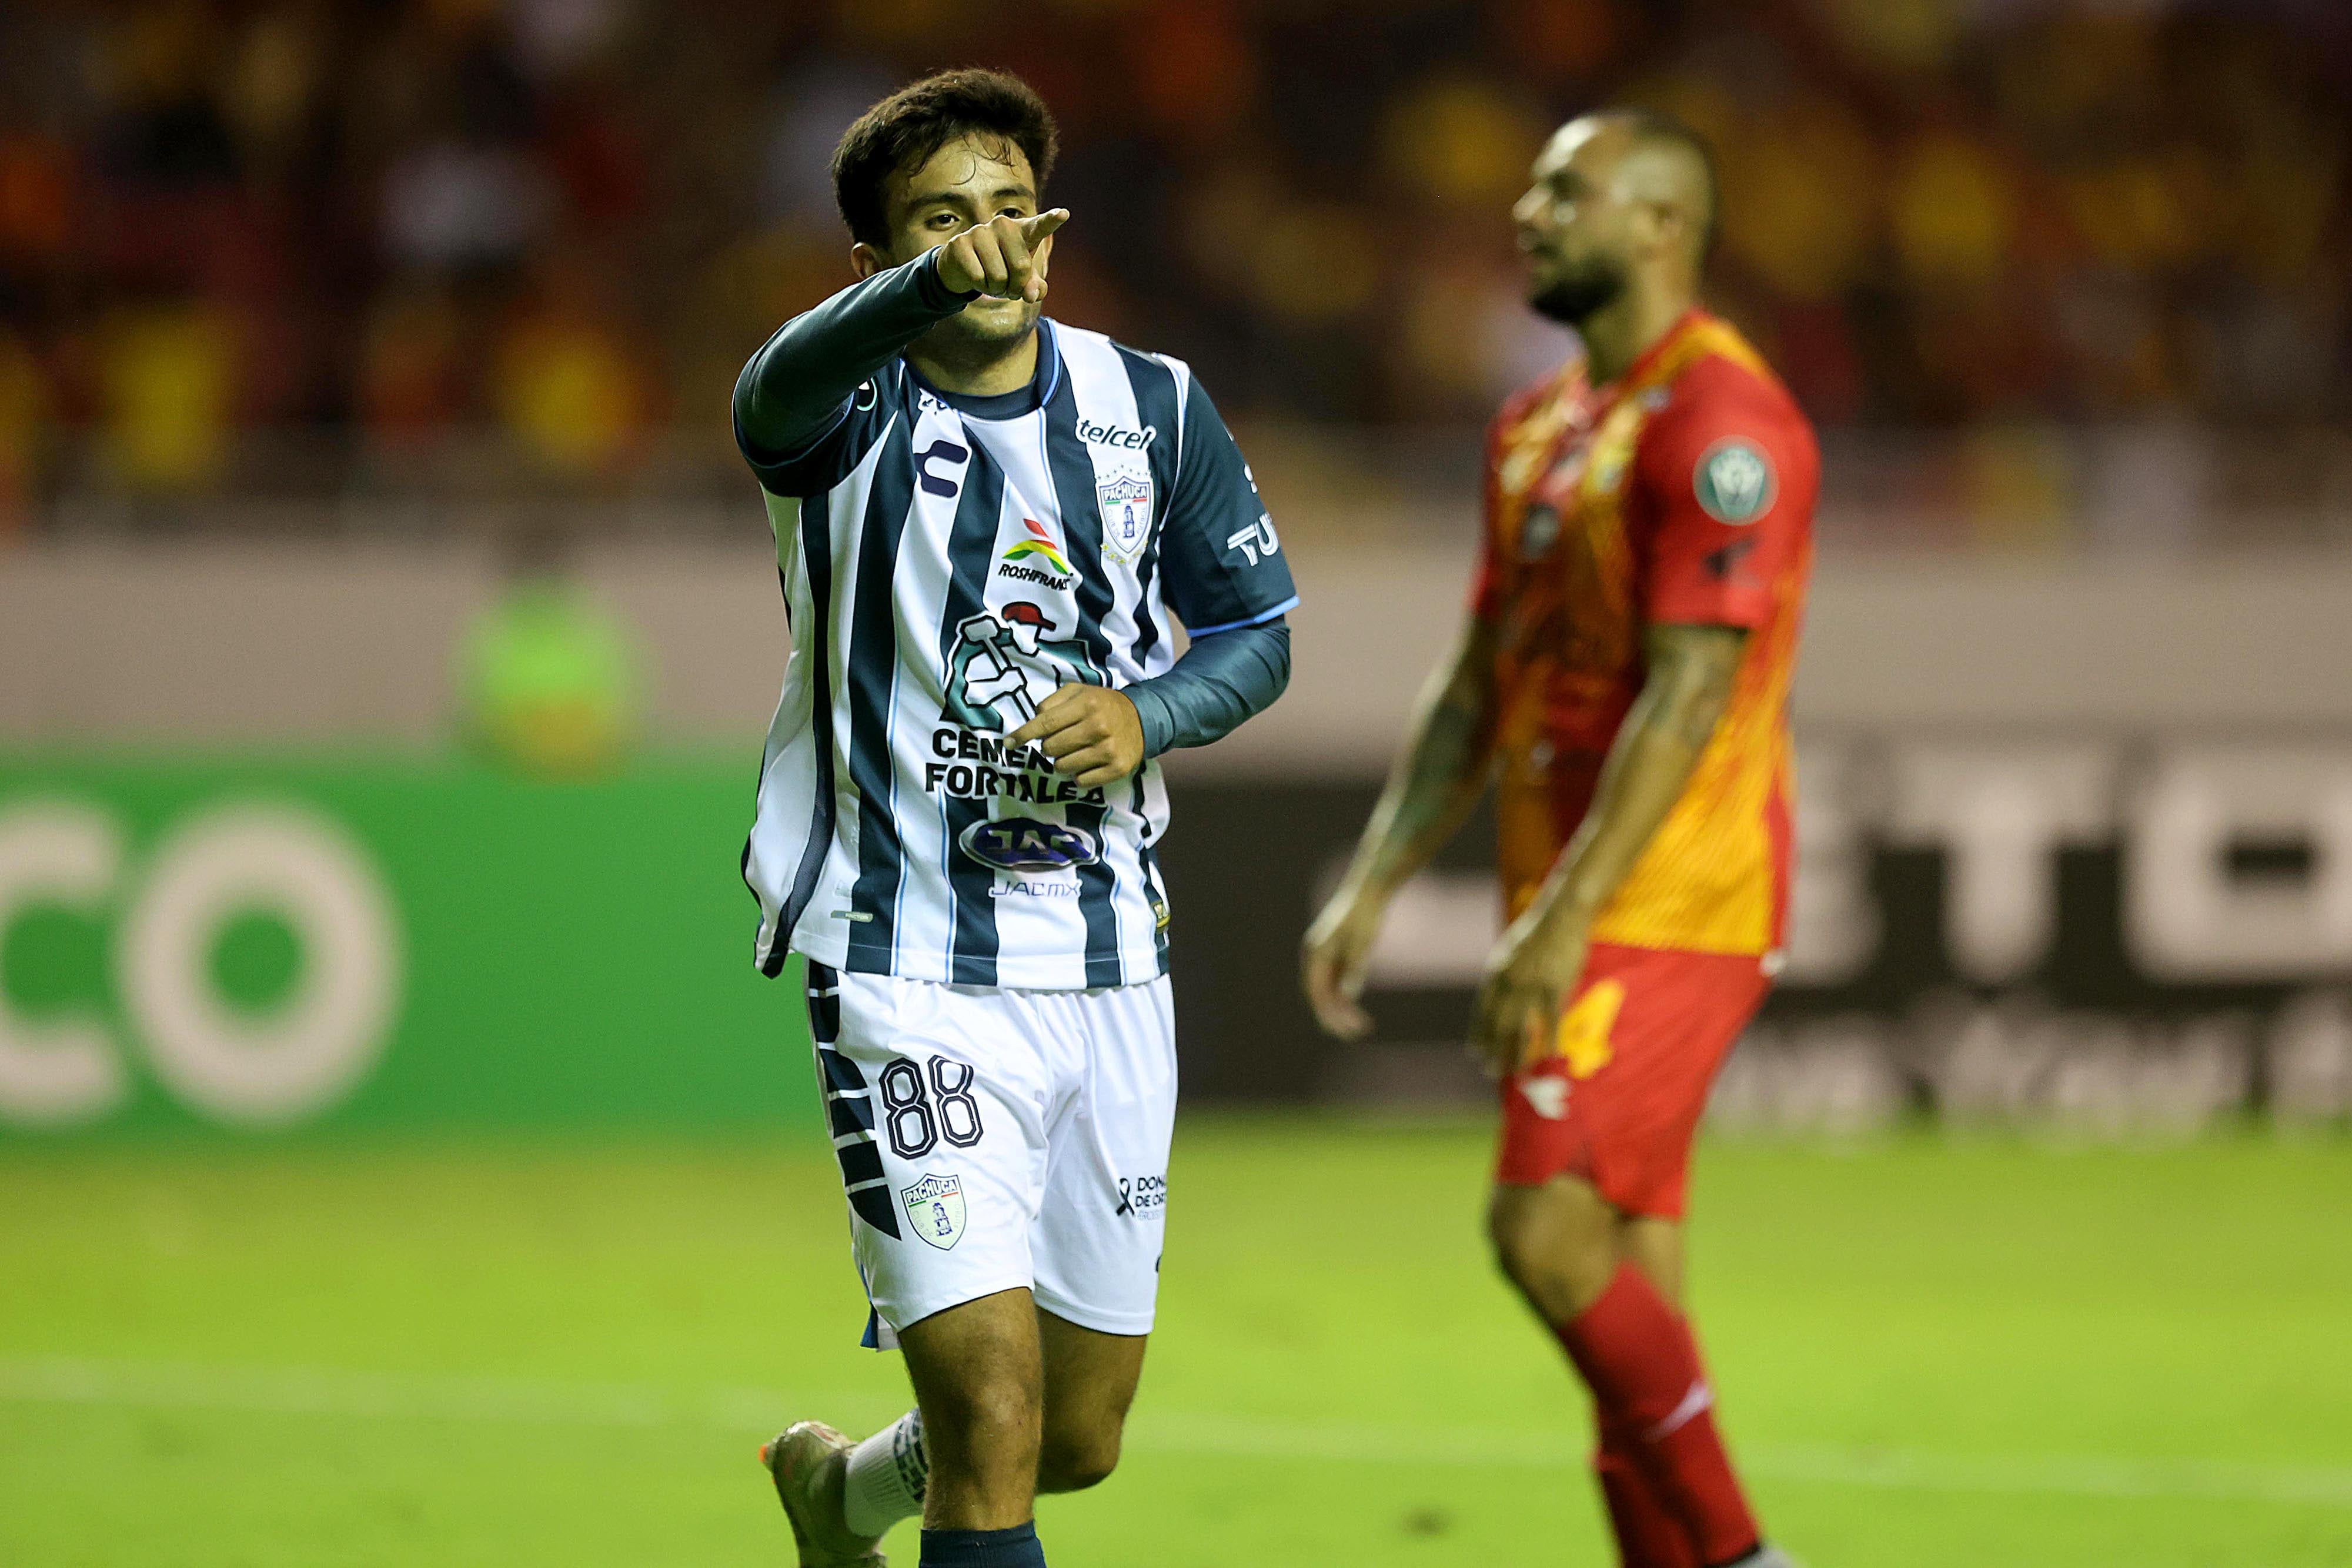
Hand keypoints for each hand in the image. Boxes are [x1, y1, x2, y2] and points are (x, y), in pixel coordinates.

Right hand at [934, 210, 1069, 302]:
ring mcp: (980, 231)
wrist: (963, 266)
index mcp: (1023, 230)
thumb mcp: (1022, 278)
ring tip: (991, 280)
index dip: (1052, 221)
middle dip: (1016, 286)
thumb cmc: (1000, 268)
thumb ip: (1034, 286)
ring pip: (999, 277)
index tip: (1064, 214)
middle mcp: (1003, 225)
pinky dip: (979, 287)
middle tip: (1008, 285)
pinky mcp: (960, 243)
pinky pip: (978, 279)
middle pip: (1021, 267)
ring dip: (996, 289)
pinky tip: (976, 277)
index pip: (1040, 226)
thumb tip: (1032, 295)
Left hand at [1007, 684, 1142, 786]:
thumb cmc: (1102, 705)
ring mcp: (1108, 750)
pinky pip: (1081, 782)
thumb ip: (1052, 702)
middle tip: (1061, 741)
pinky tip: (1087, 763)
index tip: (1007, 744)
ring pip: (1062, 768)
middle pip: (1050, 749)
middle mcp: (1097, 727)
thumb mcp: (1078, 692)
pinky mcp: (1117, 769)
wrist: (1142, 719)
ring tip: (1075, 751)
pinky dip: (1078, 775)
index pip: (1045, 723)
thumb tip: (1032, 722)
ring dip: (1062, 762)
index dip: (1023, 735)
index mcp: (1086, 704)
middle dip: (1049, 747)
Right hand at [1301, 886, 1386, 1039]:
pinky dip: (1344, 997)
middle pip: (1319, 995)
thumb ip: (1355, 968)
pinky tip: (1357, 1009)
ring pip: (1327, 990)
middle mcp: (1316, 956)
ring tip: (1360, 1026)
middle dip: (1334, 1017)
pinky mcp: (1336, 954)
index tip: (1346, 1029)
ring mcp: (1325, 955)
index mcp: (1316, 953)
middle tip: (1354, 1035)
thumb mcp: (1363, 943)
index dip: (1329, 1013)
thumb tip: (1349, 997)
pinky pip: (1335, 982)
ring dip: (1341, 1009)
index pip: (1317, 992)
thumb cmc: (1366, 915)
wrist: (1370, 891)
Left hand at [1468, 907, 1589, 1079]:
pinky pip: (1552, 1018)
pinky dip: (1551, 1038)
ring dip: (1517, 1052)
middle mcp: (1510, 982)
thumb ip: (1501, 976)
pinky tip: (1551, 1054)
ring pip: (1522, 1027)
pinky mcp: (1556, 986)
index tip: (1475, 1052)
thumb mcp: (1508, 953)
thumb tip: (1494, 998)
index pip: (1481, 1011)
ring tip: (1515, 1069)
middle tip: (1490, 1070)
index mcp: (1496, 973)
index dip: (1478, 1033)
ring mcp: (1533, 985)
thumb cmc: (1536, 934)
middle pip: (1498, 1024)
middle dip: (1493, 1050)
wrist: (1560, 917)